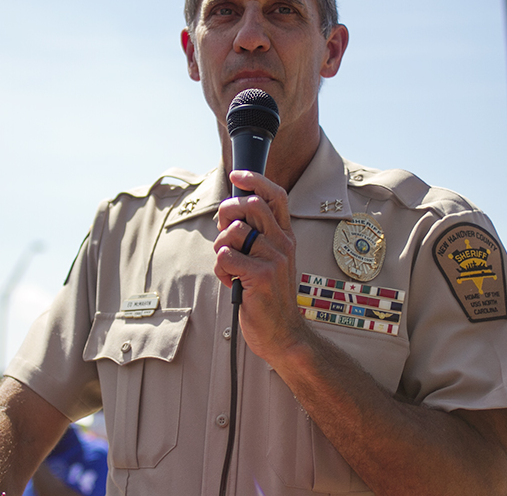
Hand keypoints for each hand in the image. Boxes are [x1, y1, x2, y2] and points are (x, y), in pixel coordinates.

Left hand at [213, 170, 305, 362]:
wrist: (282, 333)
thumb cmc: (268, 296)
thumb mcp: (268, 260)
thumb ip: (254, 236)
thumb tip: (229, 212)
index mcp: (286, 236)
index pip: (275, 196)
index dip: (255, 180)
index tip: (237, 174)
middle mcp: (283, 243)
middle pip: (250, 206)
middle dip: (228, 213)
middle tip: (224, 232)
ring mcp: (274, 259)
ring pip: (234, 232)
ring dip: (221, 247)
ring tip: (229, 266)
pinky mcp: (261, 276)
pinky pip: (225, 256)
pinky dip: (220, 268)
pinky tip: (230, 281)